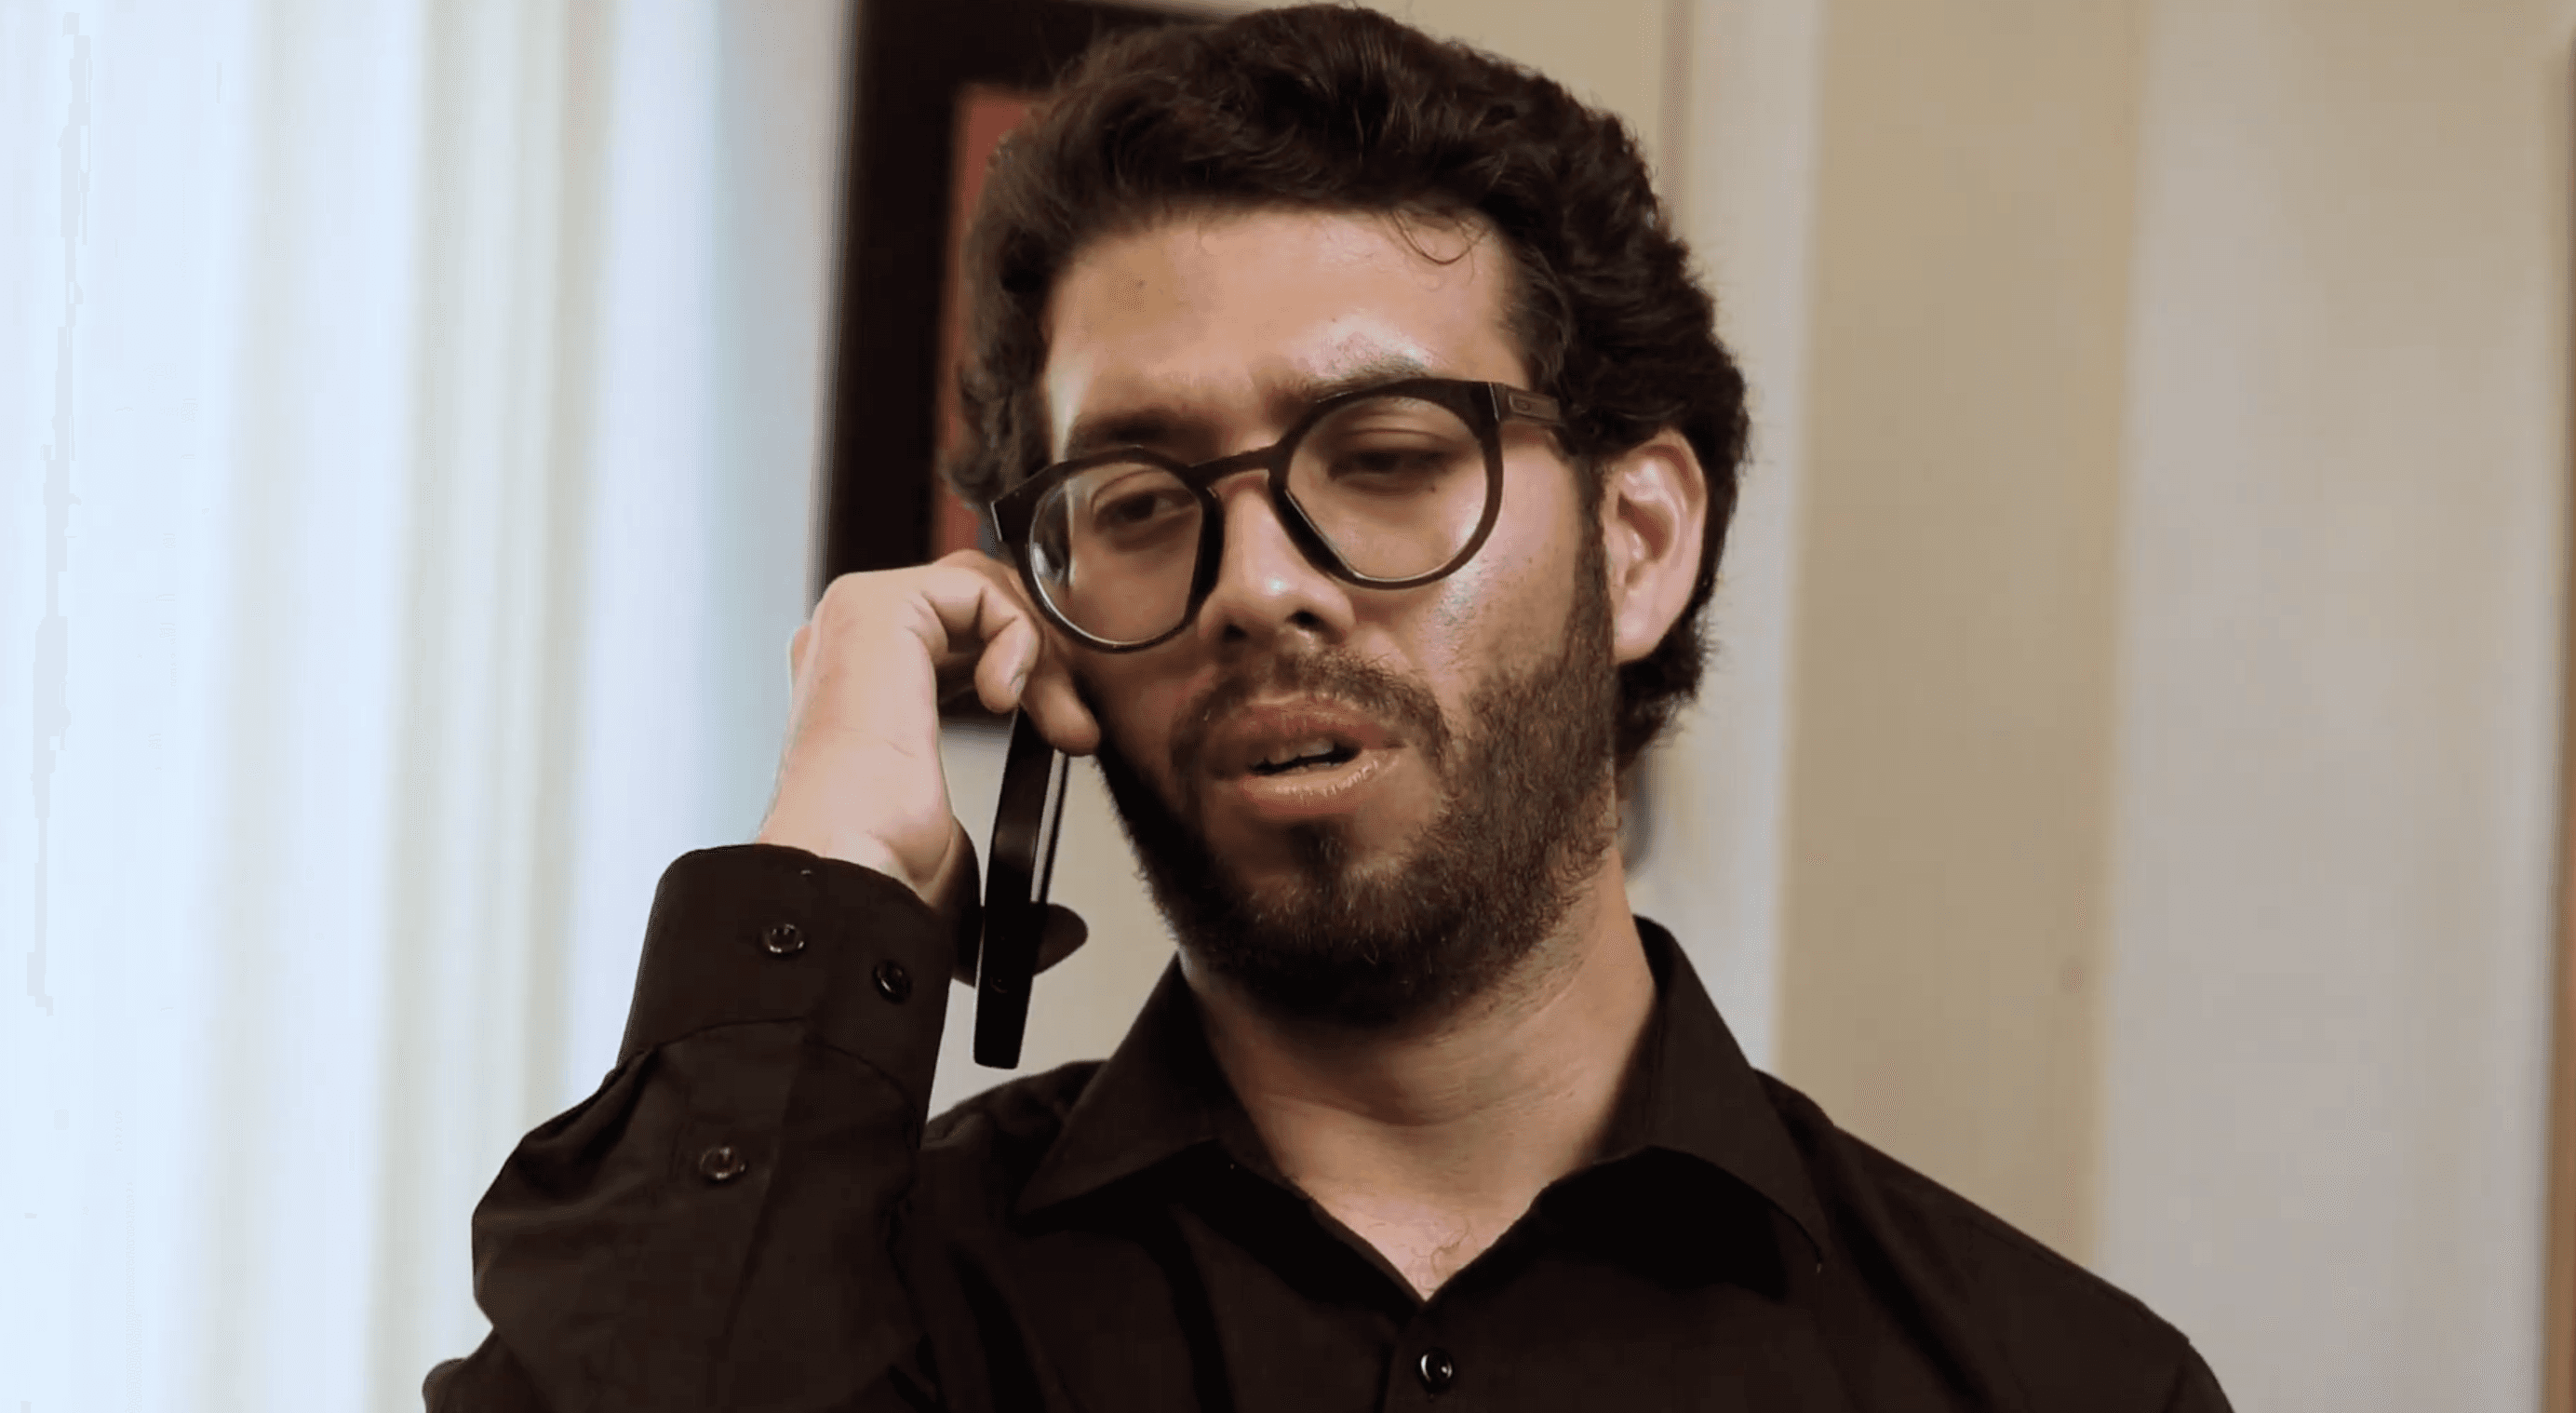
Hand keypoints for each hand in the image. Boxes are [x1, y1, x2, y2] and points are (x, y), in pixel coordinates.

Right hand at [755, 551, 1100, 943]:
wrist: (850, 871)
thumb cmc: (881, 875)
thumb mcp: (958, 870)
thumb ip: (1006, 883)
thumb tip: (1063, 933)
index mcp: (860, 690)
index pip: (965, 640)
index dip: (1030, 678)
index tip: (1068, 740)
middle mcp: (850, 646)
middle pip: (981, 605)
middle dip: (1050, 663)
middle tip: (1076, 731)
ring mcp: (854, 621)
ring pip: (986, 589)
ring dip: (1044, 653)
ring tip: (1060, 722)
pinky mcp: (874, 607)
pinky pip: (978, 591)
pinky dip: (1019, 637)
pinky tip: (1011, 698)